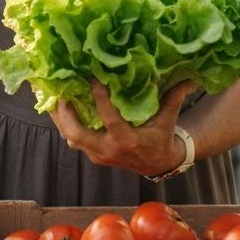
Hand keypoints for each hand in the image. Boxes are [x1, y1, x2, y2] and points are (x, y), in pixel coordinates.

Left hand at [50, 80, 195, 176]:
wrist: (159, 163)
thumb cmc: (163, 136)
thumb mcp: (169, 117)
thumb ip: (175, 96)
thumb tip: (189, 76)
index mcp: (127, 140)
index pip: (109, 119)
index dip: (99, 99)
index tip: (92, 79)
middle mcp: (109, 150)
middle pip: (78, 134)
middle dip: (66, 113)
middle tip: (60, 91)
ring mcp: (98, 154)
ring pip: (71, 138)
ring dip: (59, 118)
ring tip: (51, 95)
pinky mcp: (93, 155)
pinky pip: (74, 140)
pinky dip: (65, 124)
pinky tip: (58, 106)